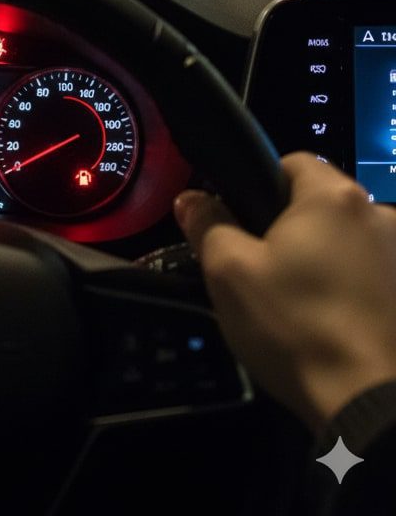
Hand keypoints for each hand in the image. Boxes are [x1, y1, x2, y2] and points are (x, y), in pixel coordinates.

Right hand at [175, 152, 395, 430]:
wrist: (372, 405)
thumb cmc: (294, 324)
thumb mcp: (229, 271)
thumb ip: (207, 223)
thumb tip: (191, 198)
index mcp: (334, 196)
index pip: (292, 161)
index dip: (258, 185)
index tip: (241, 225)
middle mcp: (381, 213)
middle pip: (323, 205)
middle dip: (293, 228)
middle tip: (263, 270)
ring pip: (349, 242)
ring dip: (328, 259)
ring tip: (302, 304)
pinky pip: (373, 274)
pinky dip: (354, 288)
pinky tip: (337, 323)